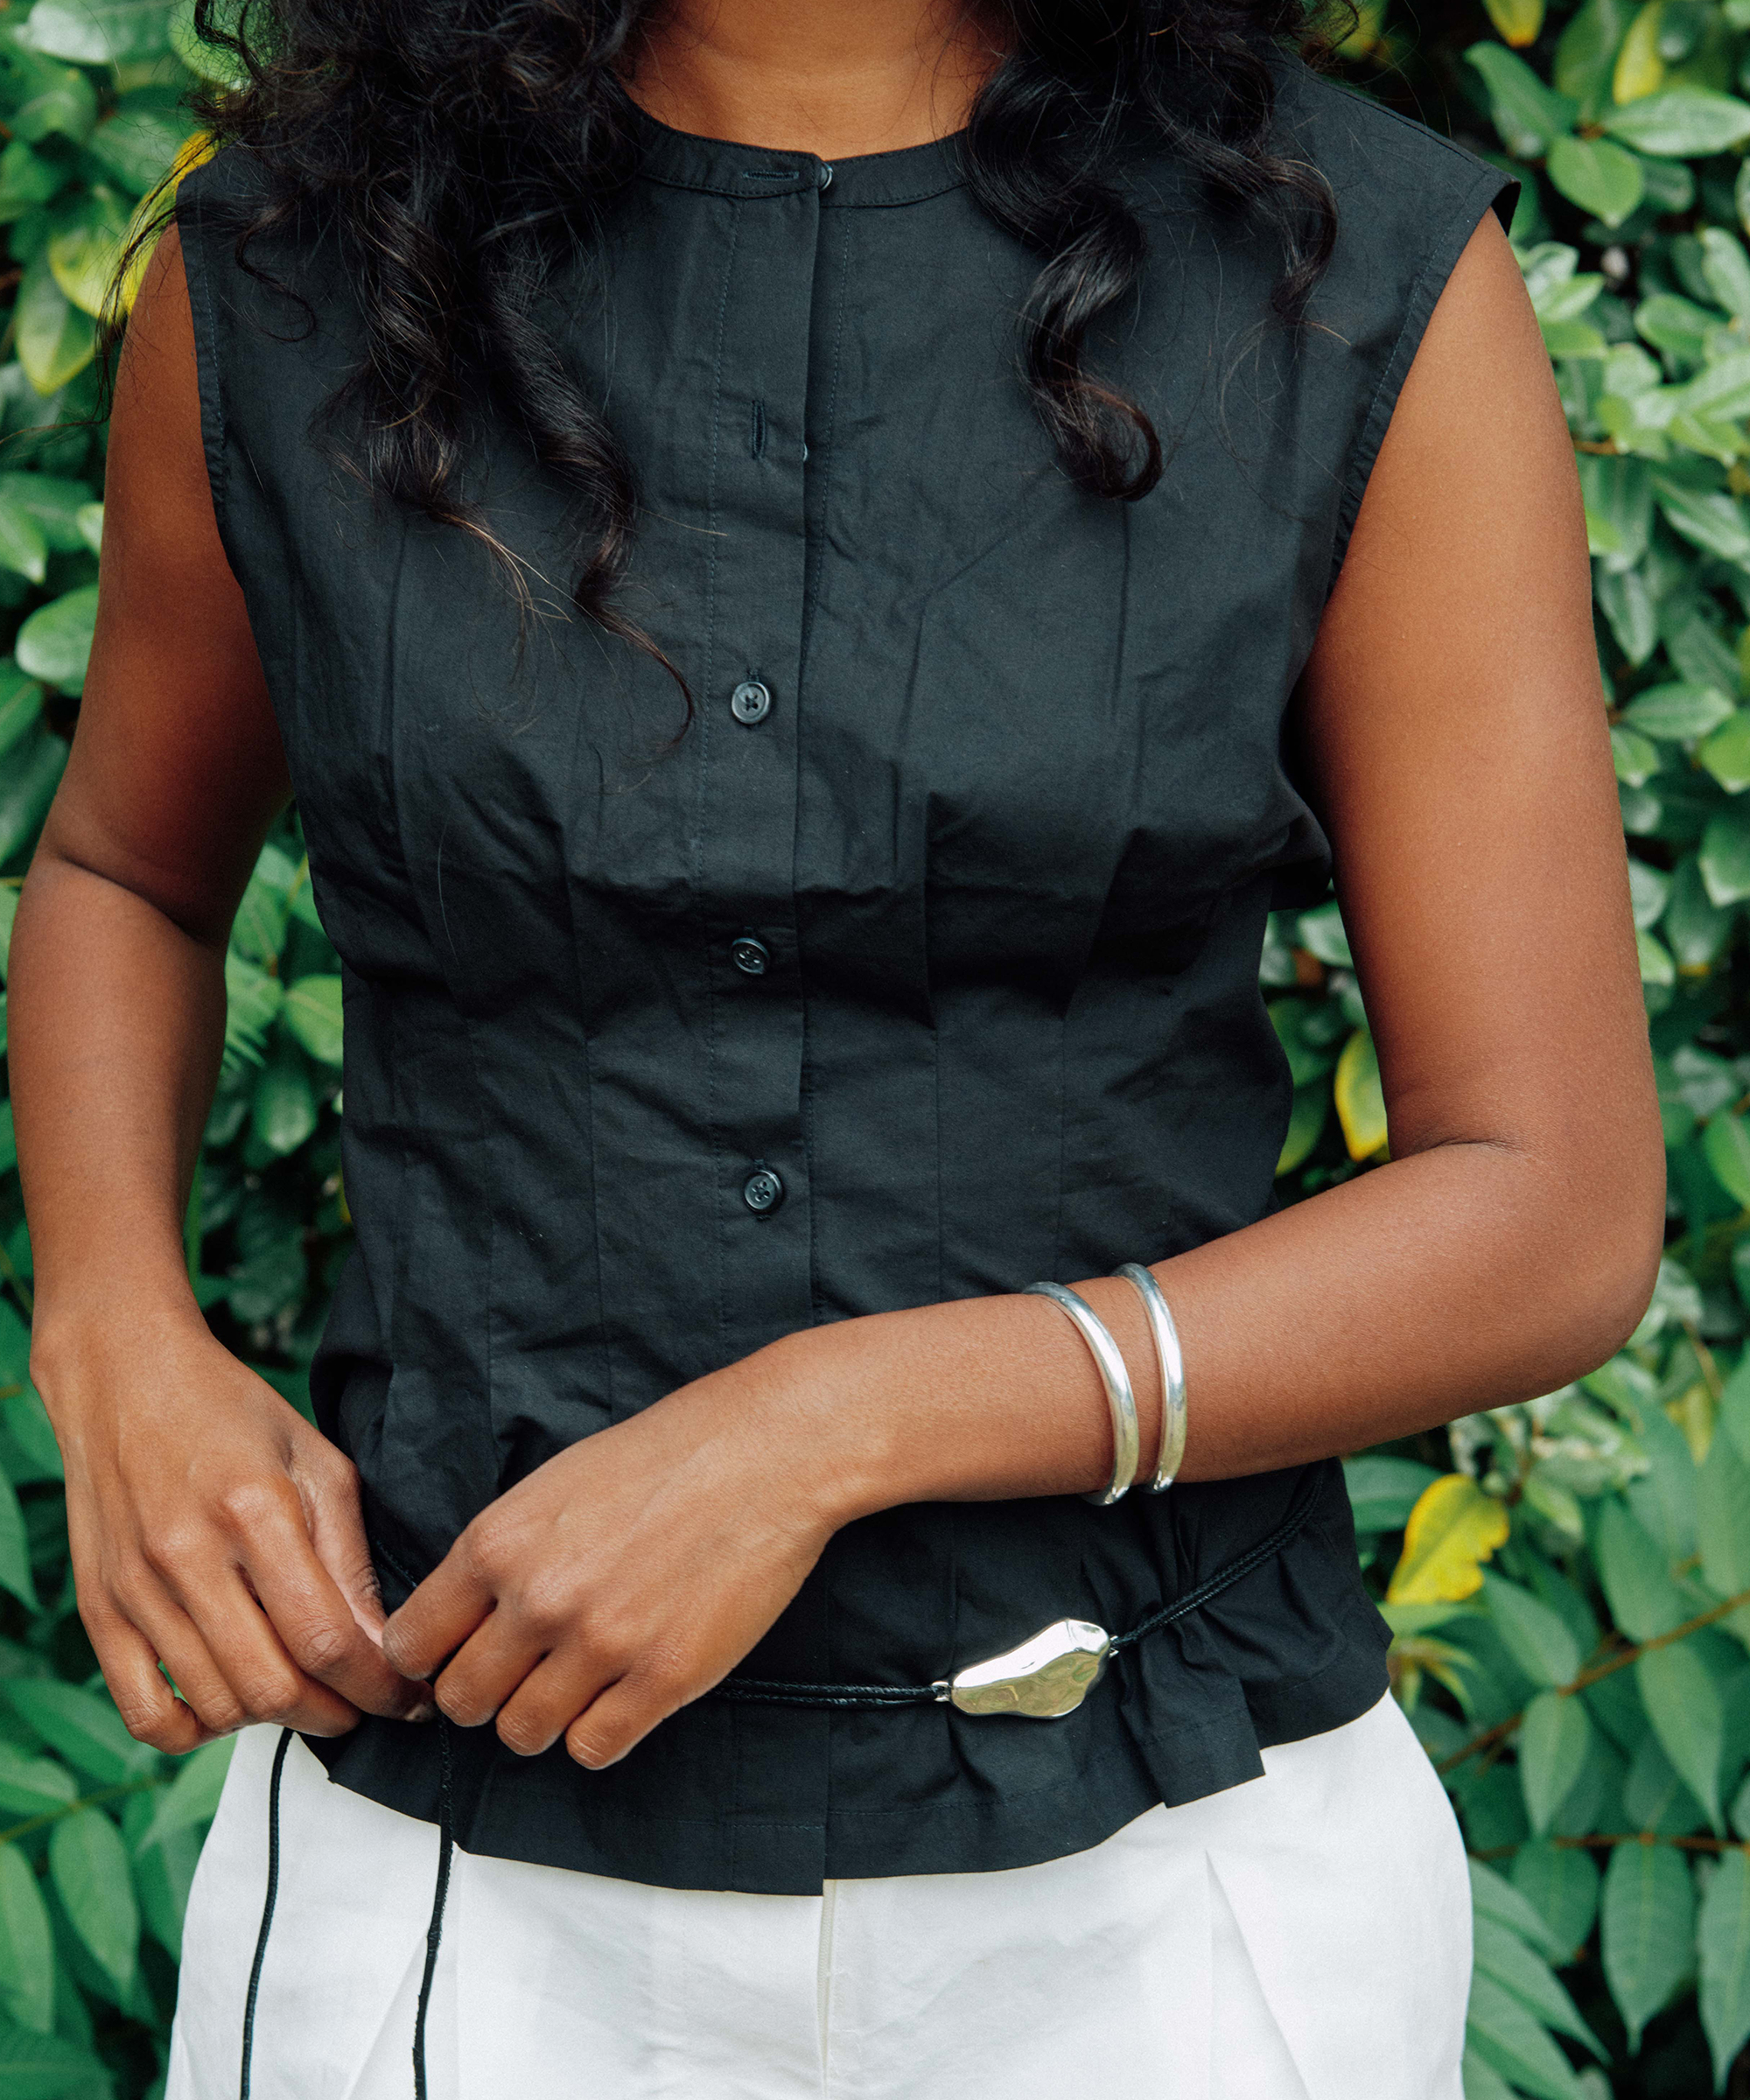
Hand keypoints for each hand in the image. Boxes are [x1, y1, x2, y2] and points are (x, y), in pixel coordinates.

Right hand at [42, 1311, 431, 1753]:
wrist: (125, 1380)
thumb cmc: (230, 1414)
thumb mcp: (316, 1462)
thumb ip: (349, 1558)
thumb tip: (383, 1645)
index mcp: (254, 1509)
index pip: (324, 1636)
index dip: (377, 1684)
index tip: (406, 1694)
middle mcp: (187, 1555)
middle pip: (272, 1687)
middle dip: (336, 1713)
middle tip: (362, 1702)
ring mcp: (136, 1589)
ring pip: (217, 1706)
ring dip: (275, 1721)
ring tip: (305, 1694)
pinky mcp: (99, 1611)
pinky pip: (145, 1715)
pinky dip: (196, 1731)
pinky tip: (231, 1702)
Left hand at [379, 1346, 836, 1768]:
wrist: (764, 1453)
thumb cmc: (665, 1457)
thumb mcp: (552, 1486)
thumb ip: (500, 1554)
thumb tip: (464, 1618)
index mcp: (498, 1544)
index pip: (413, 1644)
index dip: (430, 1660)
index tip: (456, 1658)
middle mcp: (538, 1600)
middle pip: (463, 1702)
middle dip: (485, 1695)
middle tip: (520, 1674)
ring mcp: (600, 1644)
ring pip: (522, 1734)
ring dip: (541, 1718)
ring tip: (575, 1684)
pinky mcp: (663, 1678)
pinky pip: (593, 1748)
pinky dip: (598, 1732)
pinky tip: (620, 1694)